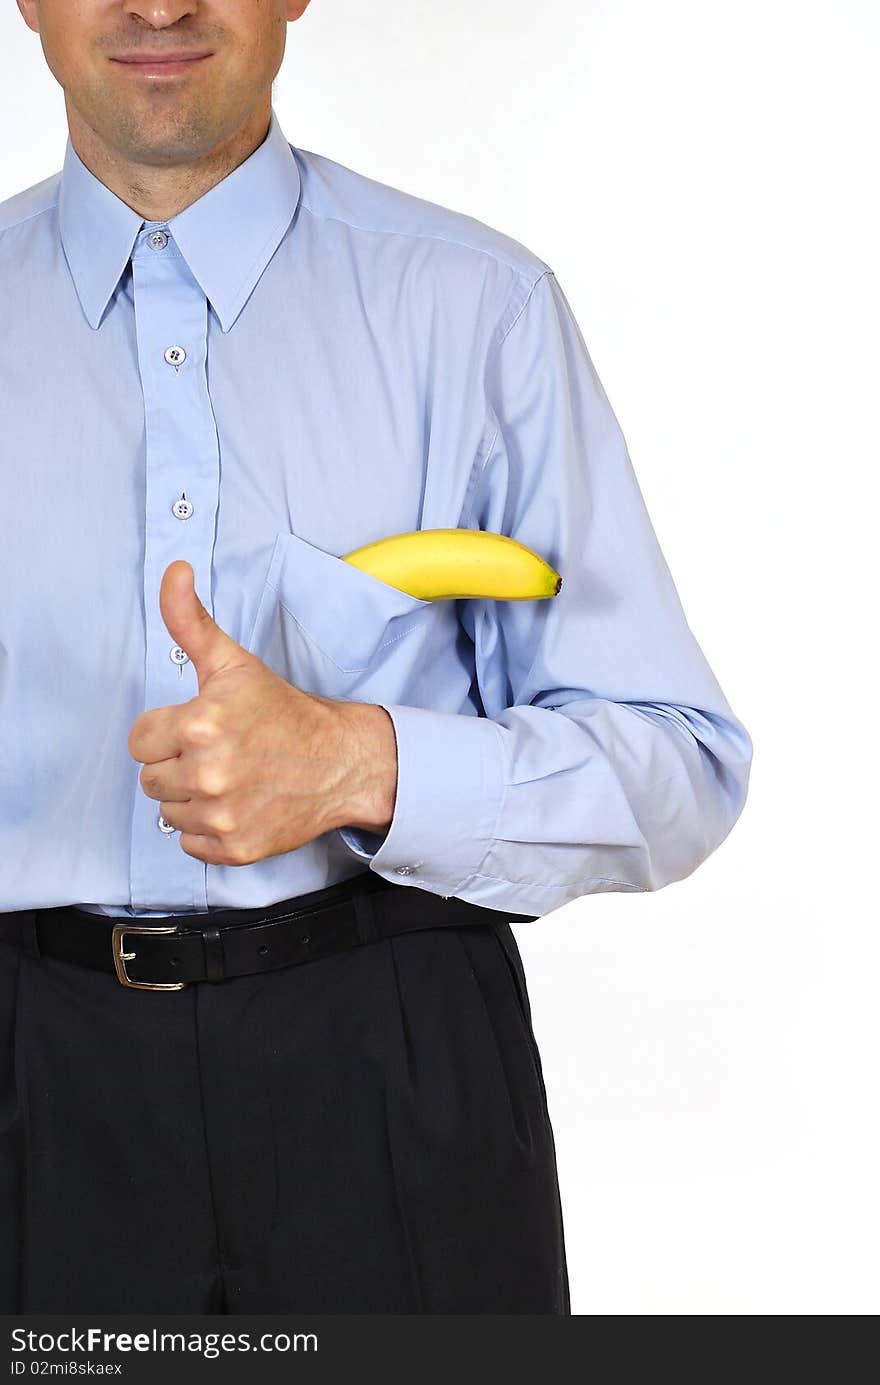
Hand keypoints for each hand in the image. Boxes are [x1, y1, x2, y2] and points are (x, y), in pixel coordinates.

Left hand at [127, 561, 395, 865]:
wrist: (342, 762)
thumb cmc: (284, 712)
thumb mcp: (234, 663)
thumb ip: (190, 620)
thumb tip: (174, 571)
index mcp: (200, 725)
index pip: (140, 741)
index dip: (167, 731)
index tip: (201, 728)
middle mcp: (208, 774)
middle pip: (151, 779)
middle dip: (179, 764)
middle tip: (222, 752)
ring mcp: (222, 816)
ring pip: (168, 812)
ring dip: (192, 798)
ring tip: (232, 778)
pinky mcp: (234, 849)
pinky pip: (190, 843)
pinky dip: (209, 829)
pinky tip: (239, 805)